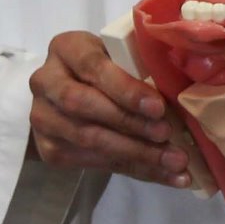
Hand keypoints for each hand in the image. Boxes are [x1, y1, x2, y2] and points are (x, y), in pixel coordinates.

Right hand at [28, 29, 188, 186]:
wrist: (70, 95)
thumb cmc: (108, 69)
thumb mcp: (121, 57)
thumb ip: (139, 66)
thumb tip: (182, 88)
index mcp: (66, 48)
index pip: (93, 66)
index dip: (124, 89)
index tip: (157, 106)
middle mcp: (45, 81)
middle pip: (83, 105)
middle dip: (130, 123)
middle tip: (167, 135)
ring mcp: (43, 117)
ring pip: (89, 139)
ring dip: (137, 153)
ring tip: (175, 161)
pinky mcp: (49, 148)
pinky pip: (95, 163)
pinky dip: (136, 170)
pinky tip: (167, 175)